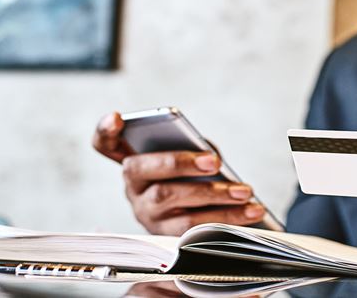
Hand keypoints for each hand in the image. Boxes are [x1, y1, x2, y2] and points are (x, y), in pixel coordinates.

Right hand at [92, 113, 265, 235]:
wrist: (200, 214)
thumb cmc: (193, 175)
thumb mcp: (191, 157)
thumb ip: (193, 150)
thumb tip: (210, 160)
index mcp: (135, 163)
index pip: (105, 145)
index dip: (105, 131)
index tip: (116, 117)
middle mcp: (134, 190)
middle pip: (149, 175)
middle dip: (182, 165)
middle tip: (214, 162)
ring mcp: (149, 216)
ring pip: (177, 207)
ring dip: (217, 199)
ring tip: (246, 192)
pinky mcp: (170, 238)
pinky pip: (197, 232)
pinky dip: (228, 220)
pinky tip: (252, 212)